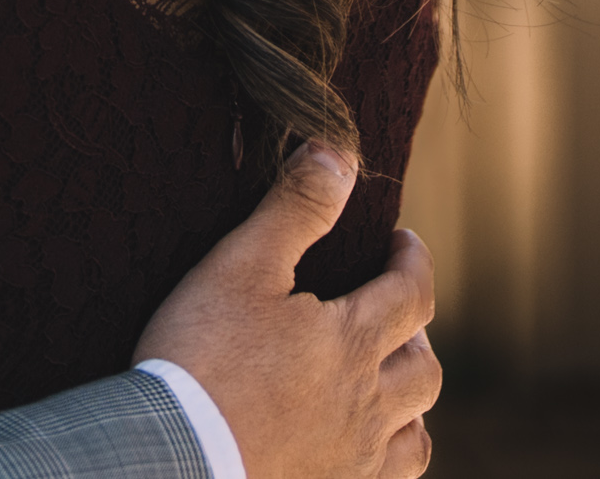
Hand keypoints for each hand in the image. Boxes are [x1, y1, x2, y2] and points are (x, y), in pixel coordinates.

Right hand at [134, 145, 438, 478]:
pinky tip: (366, 445)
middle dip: (417, 330)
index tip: (402, 242)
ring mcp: (354, 459)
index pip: (413, 292)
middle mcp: (368, 404)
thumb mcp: (240, 266)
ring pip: (416, 429)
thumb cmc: (202, 359)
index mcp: (352, 341)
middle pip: (424, 367)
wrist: (175, 457)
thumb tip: (339, 153)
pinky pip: (389, 477)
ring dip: (413, 398)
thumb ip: (295, 209)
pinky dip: (391, 454)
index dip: (413, 261)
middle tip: (395, 310)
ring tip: (390, 379)